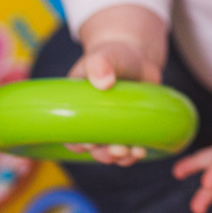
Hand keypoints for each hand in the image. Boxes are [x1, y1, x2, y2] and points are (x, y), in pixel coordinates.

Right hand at [67, 37, 162, 165]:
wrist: (137, 55)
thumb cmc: (113, 55)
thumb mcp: (103, 56)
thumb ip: (99, 64)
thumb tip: (103, 82)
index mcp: (75, 108)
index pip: (69, 133)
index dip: (77, 144)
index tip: (89, 144)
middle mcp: (91, 121)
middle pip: (92, 147)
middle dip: (104, 154)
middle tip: (118, 150)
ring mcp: (112, 126)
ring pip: (111, 151)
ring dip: (121, 157)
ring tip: (134, 152)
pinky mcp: (129, 128)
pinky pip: (128, 147)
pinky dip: (134, 153)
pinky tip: (142, 150)